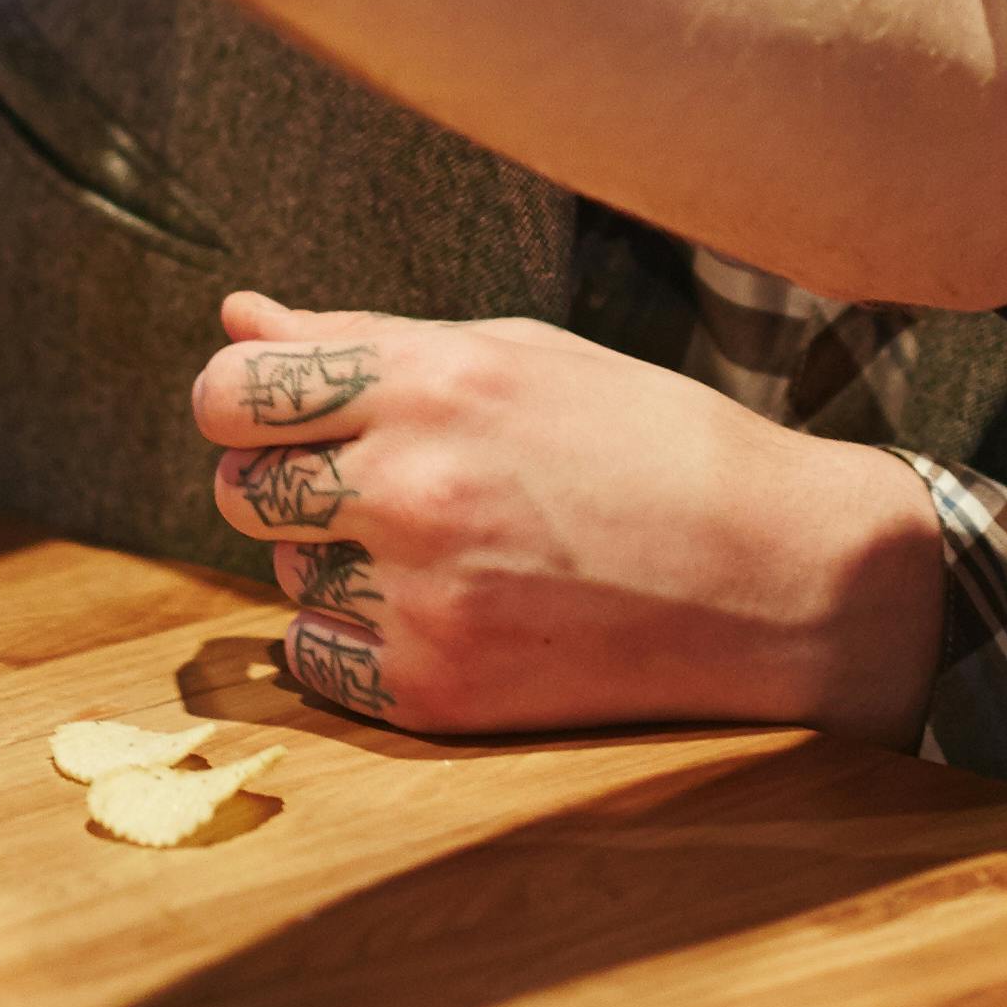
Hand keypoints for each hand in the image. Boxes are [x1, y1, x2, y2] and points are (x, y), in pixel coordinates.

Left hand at [188, 290, 944, 742]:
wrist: (778, 579)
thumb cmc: (649, 445)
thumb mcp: (516, 354)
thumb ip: (362, 341)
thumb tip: (236, 318)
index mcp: (433, 379)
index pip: (228, 390)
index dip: (243, 404)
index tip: (283, 417)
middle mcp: (412, 484)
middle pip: (235, 488)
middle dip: (287, 484)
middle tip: (382, 486)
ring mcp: (421, 593)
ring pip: (281, 573)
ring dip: (334, 563)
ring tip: (456, 547)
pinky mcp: (434, 689)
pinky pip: (317, 658)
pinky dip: (359, 641)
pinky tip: (454, 612)